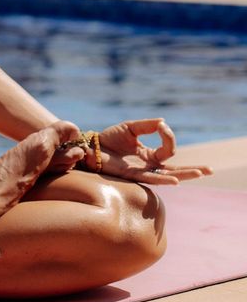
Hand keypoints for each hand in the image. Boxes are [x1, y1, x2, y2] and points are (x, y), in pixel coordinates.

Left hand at [95, 118, 213, 184]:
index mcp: (149, 154)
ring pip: (168, 175)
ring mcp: (142, 171)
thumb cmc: (109, 138)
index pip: (168, 149)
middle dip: (193, 170)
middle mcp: (149, 165)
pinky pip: (152, 178)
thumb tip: (163, 122)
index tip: (161, 126)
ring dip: (185, 175)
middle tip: (210, 170)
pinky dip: (164, 178)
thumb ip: (147, 125)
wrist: (91, 147)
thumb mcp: (131, 127)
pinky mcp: (133, 175)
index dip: (168, 136)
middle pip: (175, 169)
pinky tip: (176, 179)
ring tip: (200, 174)